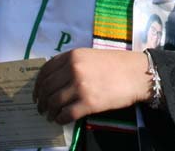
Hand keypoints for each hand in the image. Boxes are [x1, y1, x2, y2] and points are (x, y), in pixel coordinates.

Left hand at [32, 48, 150, 123]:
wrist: (137, 74)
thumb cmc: (117, 64)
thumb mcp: (91, 56)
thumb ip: (73, 64)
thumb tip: (56, 79)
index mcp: (73, 56)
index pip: (45, 71)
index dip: (38, 84)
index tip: (37, 93)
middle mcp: (73, 69)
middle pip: (47, 88)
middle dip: (41, 100)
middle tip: (41, 108)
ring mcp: (80, 86)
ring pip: (54, 102)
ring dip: (49, 111)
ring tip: (51, 116)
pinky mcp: (88, 103)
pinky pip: (66, 114)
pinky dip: (60, 119)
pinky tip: (61, 120)